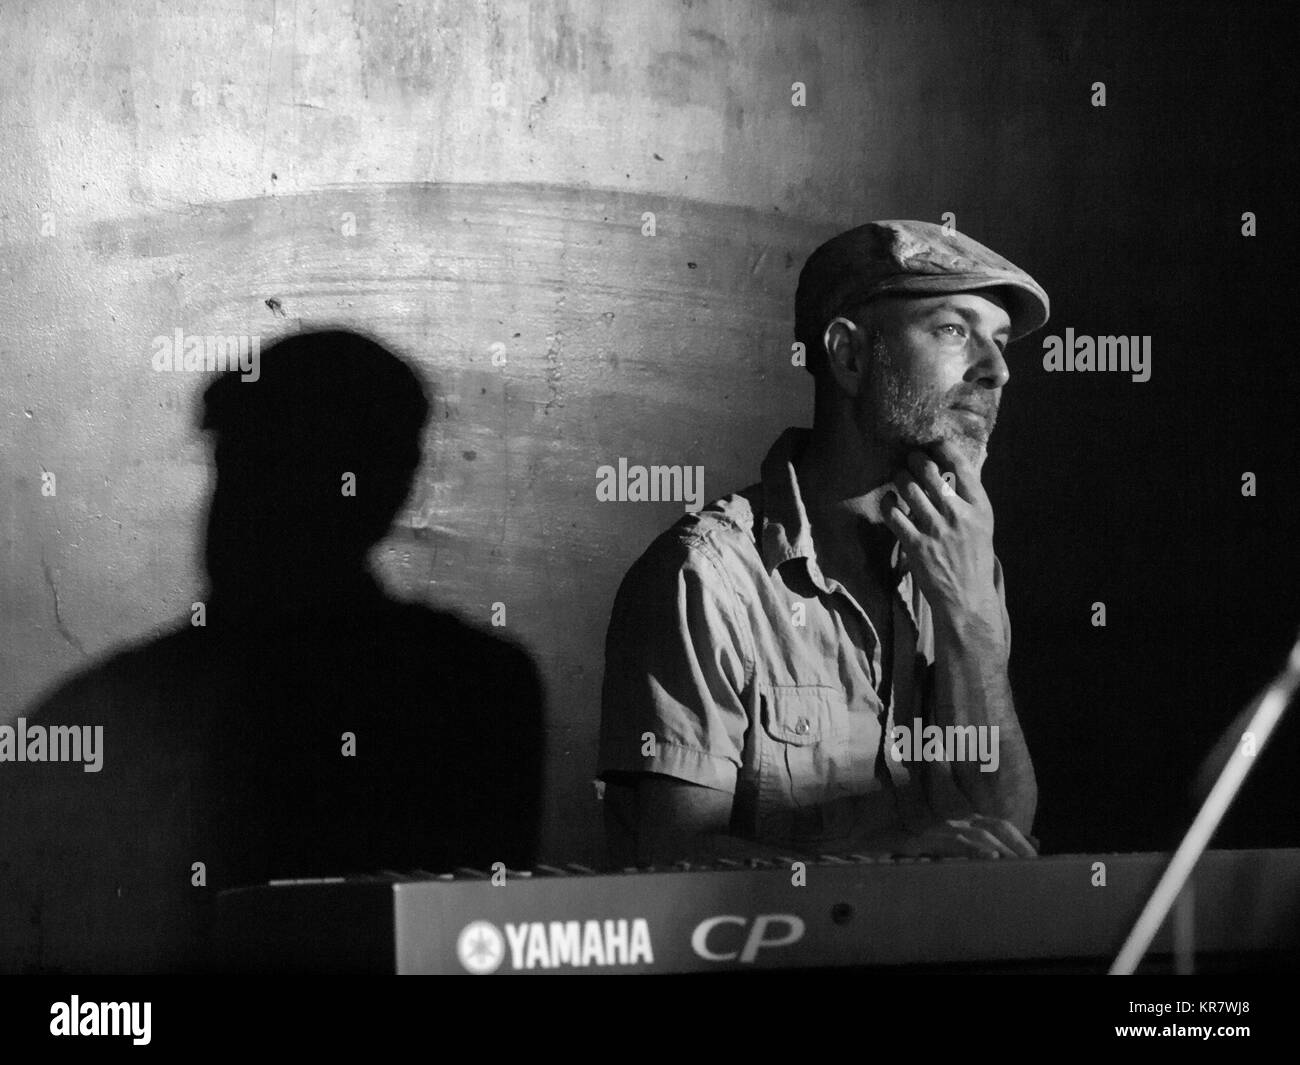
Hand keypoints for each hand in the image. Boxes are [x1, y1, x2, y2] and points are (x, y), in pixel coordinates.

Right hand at [869, 816, 1038, 859]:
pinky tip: (989, 859)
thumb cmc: (890, 846)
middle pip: (995, 825)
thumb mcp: (930, 849)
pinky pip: (953, 843)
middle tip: (1038, 866)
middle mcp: (948, 820)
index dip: (1019, 838)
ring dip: (1004, 849)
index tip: (1038, 855)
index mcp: (954, 821)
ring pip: (979, 833)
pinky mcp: (920, 838)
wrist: (854, 837)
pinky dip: (973, 850)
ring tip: (1022, 866)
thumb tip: (995, 855)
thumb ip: (959, 850)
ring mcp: (934, 828)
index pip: (996, 824)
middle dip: (1019, 844)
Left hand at [881, 440, 999, 625]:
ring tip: (899, 475)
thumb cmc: (974, 558)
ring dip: (900, 477)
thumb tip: (948, 470)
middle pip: (929, 472)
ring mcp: (935, 528)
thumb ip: (967, 499)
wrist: (966, 597)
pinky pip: (893, 513)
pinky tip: (888, 499)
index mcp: (979, 507)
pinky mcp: (915, 544)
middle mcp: (957, 514)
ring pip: (908, 488)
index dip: (944, 448)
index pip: (961, 466)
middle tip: (910, 457)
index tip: (934, 443)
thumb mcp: (982, 525)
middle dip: (915, 459)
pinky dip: (887, 502)